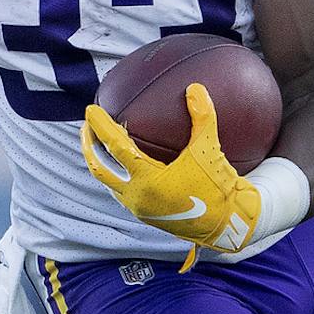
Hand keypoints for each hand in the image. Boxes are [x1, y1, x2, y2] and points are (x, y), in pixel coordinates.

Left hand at [81, 83, 260, 257]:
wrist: (227, 225)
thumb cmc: (218, 187)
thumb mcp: (210, 150)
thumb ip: (203, 117)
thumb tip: (195, 88)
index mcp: (147, 180)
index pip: (115, 147)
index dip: (100, 126)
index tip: (90, 109)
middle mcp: (136, 196)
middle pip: (99, 168)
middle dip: (88, 146)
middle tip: (85, 126)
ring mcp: (138, 208)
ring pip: (108, 183)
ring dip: (100, 162)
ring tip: (98, 144)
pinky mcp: (145, 215)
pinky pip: (121, 191)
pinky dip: (116, 175)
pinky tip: (123, 164)